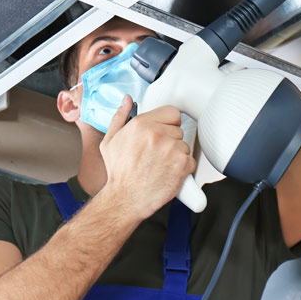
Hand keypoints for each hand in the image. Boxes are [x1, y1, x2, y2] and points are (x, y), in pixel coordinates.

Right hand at [98, 96, 196, 220]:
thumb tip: (127, 100)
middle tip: (156, 154)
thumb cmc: (118, 173)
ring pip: (184, 145)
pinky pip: (190, 161)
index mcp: (141, 124)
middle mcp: (157, 134)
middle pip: (178, 130)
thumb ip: (120, 117)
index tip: (162, 134)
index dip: (167, 124)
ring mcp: (171, 149)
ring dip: (176, 155)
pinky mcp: (182, 165)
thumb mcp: (110, 141)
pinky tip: (168, 173)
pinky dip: (183, 168)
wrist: (125, 199)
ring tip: (160, 165)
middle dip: (170, 141)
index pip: (172, 112)